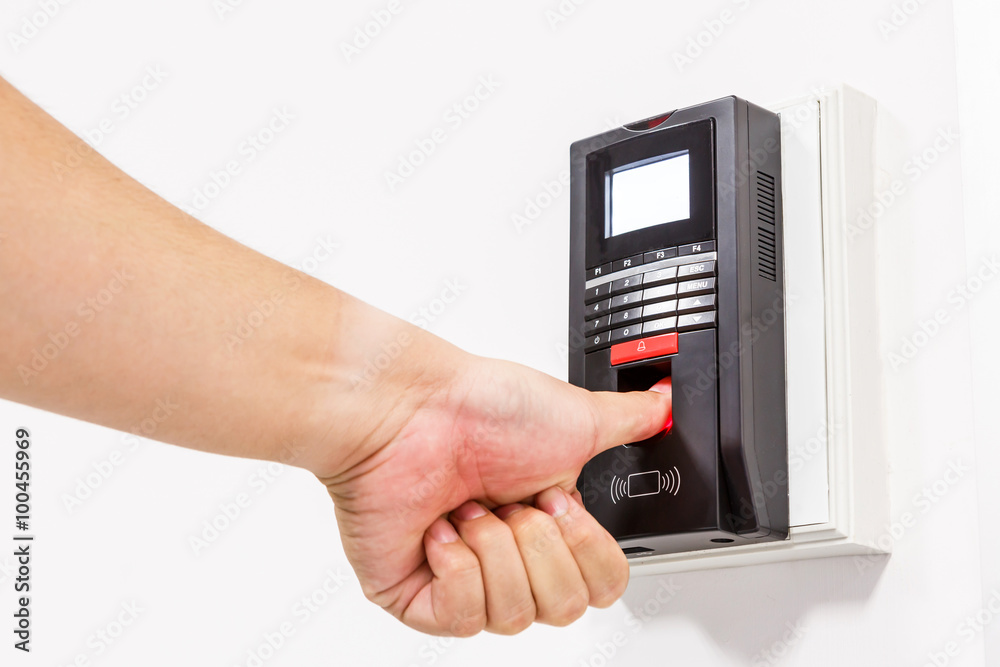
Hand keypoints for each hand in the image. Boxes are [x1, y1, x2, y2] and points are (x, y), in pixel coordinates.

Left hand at [317, 347, 670, 635]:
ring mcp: (464, 581)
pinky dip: (457, 567)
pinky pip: (462, 617)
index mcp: (551, 527)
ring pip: (515, 615)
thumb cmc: (477, 408)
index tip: (558, 501)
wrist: (410, 408)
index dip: (588, 550)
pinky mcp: (417, 598)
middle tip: (512, 502)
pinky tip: (441, 530)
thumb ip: (631, 419)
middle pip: (565, 609)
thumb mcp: (578, 416)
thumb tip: (667, 405)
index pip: (603, 587)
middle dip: (540, 546)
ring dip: (497, 550)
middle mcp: (511, 557)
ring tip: (471, 509)